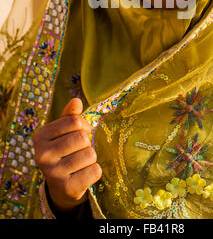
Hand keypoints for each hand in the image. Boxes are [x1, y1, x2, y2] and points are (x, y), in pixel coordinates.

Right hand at [33, 97, 101, 211]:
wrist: (61, 186)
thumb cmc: (65, 151)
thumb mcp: (64, 132)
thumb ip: (70, 115)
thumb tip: (76, 101)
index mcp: (40, 136)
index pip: (74, 121)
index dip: (84, 126)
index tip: (80, 133)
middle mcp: (42, 155)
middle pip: (82, 137)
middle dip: (87, 143)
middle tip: (79, 150)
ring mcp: (53, 173)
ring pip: (89, 154)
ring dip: (91, 157)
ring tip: (80, 162)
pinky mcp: (66, 188)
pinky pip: (95, 171)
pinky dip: (95, 171)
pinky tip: (84, 174)